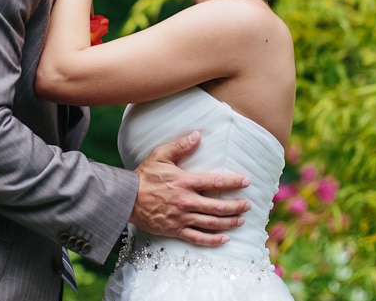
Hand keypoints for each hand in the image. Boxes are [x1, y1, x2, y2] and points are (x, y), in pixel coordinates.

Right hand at [129, 131, 251, 246]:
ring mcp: (182, 218)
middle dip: (236, 206)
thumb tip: (198, 134)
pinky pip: (198, 238)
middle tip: (248, 204)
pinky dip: (213, 240)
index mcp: (185, 182)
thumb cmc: (145, 176)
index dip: (233, 182)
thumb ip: (180, 145)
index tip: (246, 182)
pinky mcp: (175, 230)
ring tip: (241, 220)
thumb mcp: (161, 155)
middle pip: (218, 206)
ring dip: (229, 222)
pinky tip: (225, 238)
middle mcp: (186, 201)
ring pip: (212, 223)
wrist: (126, 198)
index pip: (215, 182)